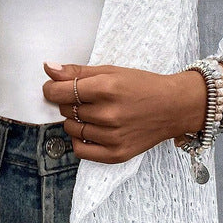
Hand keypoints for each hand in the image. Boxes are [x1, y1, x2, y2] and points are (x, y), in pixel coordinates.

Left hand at [42, 61, 206, 163]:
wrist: (174, 107)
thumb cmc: (143, 86)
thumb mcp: (112, 71)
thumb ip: (77, 71)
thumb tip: (48, 68)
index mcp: (107, 88)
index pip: (60, 92)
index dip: (51, 89)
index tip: (54, 87)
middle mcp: (109, 114)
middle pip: (65, 110)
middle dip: (68, 102)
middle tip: (85, 98)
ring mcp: (113, 136)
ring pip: (71, 129)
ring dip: (74, 120)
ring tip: (92, 113)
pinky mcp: (117, 153)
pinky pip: (81, 150)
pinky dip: (79, 140)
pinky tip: (90, 130)